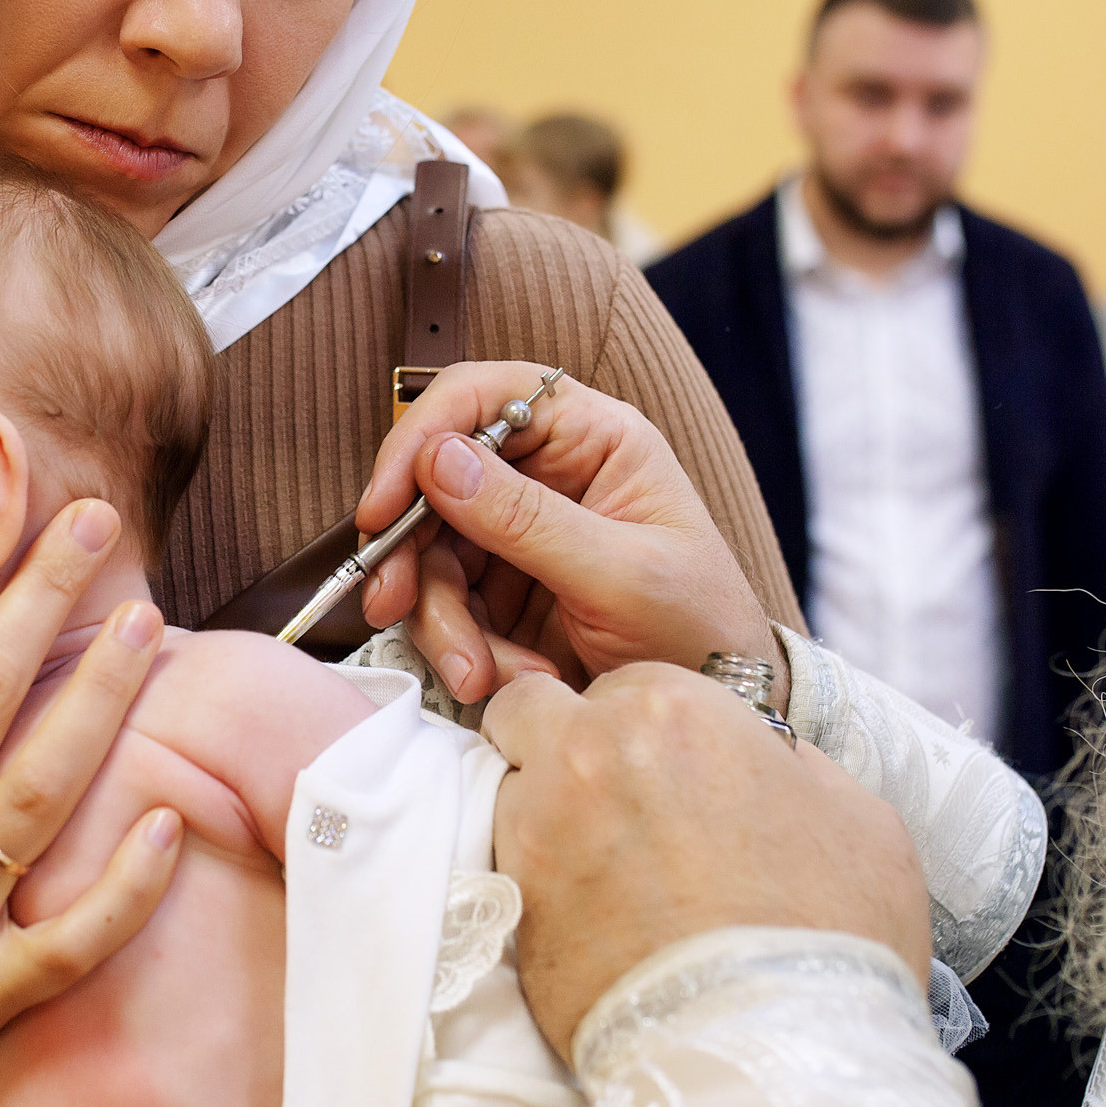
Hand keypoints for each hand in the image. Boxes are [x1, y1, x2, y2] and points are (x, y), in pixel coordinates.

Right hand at [354, 364, 781, 707]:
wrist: (720, 709)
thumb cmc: (700, 631)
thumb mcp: (622, 576)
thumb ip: (529, 520)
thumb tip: (438, 459)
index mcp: (593, 439)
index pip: (484, 397)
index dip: (422, 437)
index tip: (385, 505)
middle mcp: (549, 475)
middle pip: (437, 484)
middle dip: (414, 553)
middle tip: (394, 604)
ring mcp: (520, 535)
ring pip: (431, 553)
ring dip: (440, 618)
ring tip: (479, 673)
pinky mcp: (504, 592)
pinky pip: (447, 607)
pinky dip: (461, 648)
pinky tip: (508, 679)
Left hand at [486, 665, 930, 1058]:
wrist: (776, 1060)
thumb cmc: (832, 935)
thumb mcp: (855, 815)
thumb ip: (790, 761)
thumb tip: (763, 756)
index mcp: (673, 709)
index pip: (626, 682)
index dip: (646, 728)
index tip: (667, 769)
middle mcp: (587, 753)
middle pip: (533, 714)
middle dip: (560, 742)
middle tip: (611, 800)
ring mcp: (537, 831)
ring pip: (509, 791)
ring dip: (544, 815)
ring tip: (604, 874)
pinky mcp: (510, 908)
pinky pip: (503, 868)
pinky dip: (534, 882)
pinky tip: (585, 918)